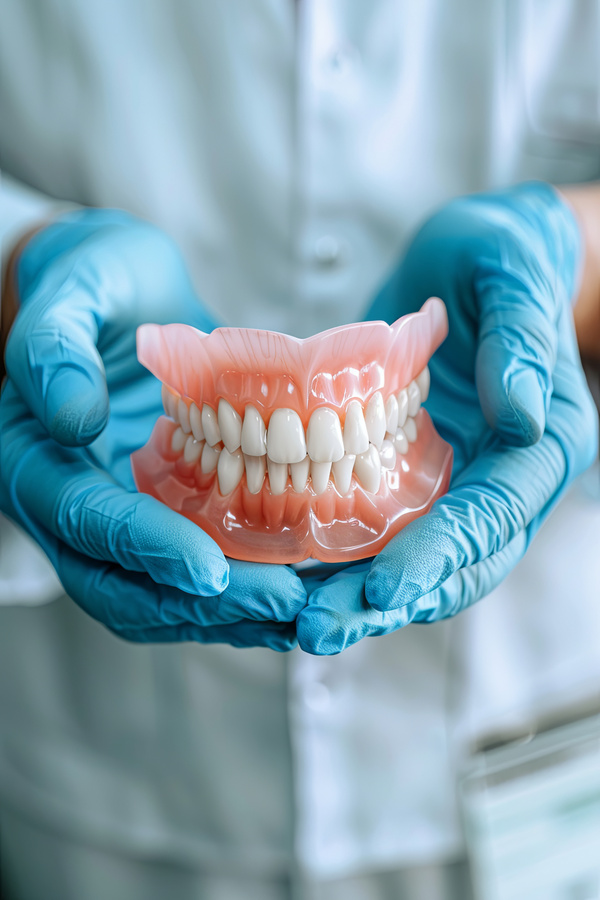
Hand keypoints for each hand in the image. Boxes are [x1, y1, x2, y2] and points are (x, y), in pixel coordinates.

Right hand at [0, 209, 305, 647]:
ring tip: (303, 612)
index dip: (146, 548)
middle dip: (200, 605)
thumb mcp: (76, 287)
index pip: (84, 518)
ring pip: (155, 599)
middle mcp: (66, 503)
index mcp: (30, 455)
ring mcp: (112, 519)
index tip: (211, 569)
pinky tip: (297, 593)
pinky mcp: (156, 518)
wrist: (117, 298)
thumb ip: (55, 346)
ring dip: (226, 617)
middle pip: (120, 585)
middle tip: (283, 603)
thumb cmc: (94, 279)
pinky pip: (188, 577)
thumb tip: (71, 419)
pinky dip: (238, 597)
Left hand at [297, 182, 597, 653]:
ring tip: (300, 623)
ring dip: (361, 597)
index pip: (494, 515)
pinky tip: (291, 573)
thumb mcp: (512, 275)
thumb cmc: (503, 256)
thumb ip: (522, 340)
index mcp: (545, 442)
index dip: (440, 554)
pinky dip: (342, 557)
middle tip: (320, 629)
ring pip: (416, 559)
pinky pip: (381, 528)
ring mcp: (457, 482)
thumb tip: (524, 414)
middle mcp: (504, 478)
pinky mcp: (413, 474)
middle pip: (456, 561)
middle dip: (392, 600)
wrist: (476, 258)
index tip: (384, 587)